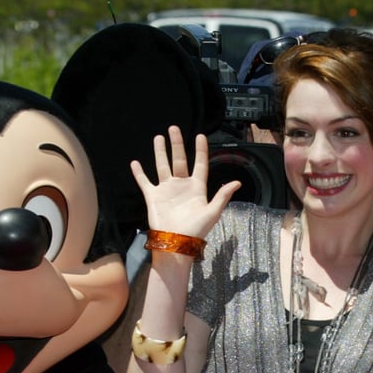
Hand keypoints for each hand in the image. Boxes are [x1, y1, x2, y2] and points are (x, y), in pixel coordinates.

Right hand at [130, 125, 239, 240]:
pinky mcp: (153, 196)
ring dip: (160, 152)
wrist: (176, 243)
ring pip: (162, 165)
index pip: (200, 164)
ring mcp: (166, 190)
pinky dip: (139, 173)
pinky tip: (135, 163)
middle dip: (177, 144)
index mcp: (197, 188)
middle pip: (179, 160)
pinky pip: (145, 181)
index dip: (200, 151)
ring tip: (159, 137)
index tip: (200, 136)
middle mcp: (181, 186)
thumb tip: (238, 182)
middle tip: (174, 129)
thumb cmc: (196, 230)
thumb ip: (223, 196)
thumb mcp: (213, 212)